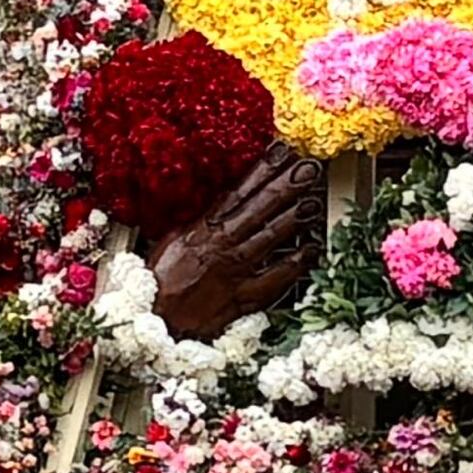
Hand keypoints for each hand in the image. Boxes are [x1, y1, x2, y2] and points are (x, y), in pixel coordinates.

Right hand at [145, 142, 321, 341]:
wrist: (158, 322)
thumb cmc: (161, 282)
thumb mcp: (174, 239)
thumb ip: (199, 219)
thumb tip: (218, 199)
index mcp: (204, 228)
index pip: (238, 191)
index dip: (261, 169)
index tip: (281, 151)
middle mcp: (224, 245)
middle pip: (260, 208)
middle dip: (286, 185)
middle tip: (308, 168)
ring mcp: (237, 270)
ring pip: (271, 237)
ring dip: (294, 217)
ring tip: (314, 200)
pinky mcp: (246, 296)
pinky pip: (276, 278)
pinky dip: (295, 263)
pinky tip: (311, 249)